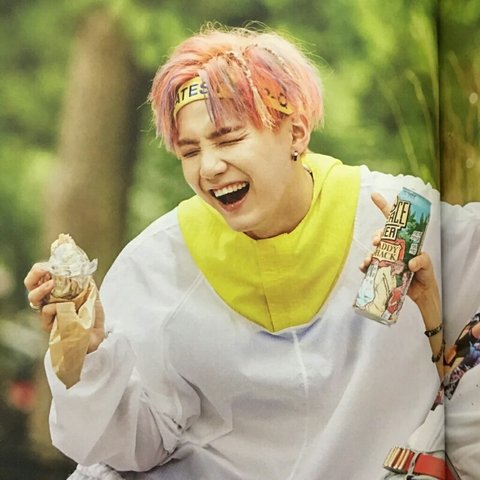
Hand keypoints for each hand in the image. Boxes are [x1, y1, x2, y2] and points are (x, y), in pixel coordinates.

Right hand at [24, 263, 105, 352]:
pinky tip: (63, 307)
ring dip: (41, 289)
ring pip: (33, 298)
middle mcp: (48, 300)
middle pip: (31, 284)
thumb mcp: (92, 294)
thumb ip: (87, 281)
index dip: (42, 267)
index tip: (51, 261)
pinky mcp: (49, 325)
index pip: (42, 275)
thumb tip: (84, 266)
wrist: (96, 336)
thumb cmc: (91, 315)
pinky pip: (45, 312)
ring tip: (51, 284)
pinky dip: (53, 307)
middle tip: (44, 269)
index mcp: (56, 290)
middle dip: (35, 274)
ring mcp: (47, 313)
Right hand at [360, 193, 439, 308]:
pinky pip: (369, 265)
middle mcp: (394, 248)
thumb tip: (410, 263)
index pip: (394, 221)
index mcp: (405, 241)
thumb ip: (421, 261)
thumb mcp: (427, 266)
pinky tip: (364, 267)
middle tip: (377, 241)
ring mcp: (387, 258)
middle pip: (381, 235)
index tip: (374, 196)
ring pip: (374, 250)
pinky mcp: (381, 270)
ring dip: (369, 253)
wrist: (422, 293)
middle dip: (377, 235)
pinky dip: (364, 266)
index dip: (384, 207)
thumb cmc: (425, 275)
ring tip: (370, 259)